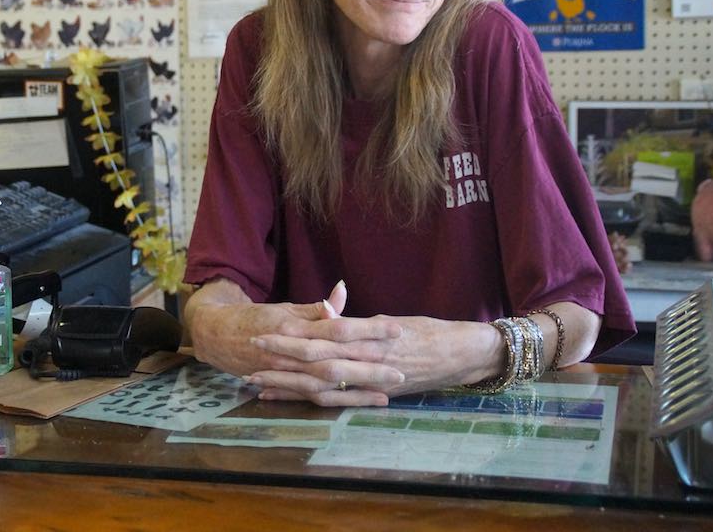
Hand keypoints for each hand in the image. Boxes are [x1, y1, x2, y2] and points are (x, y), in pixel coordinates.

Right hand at [188, 281, 404, 404]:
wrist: (216, 338)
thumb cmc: (255, 320)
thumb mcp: (284, 308)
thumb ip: (315, 308)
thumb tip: (342, 294)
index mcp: (293, 327)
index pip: (337, 328)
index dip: (367, 330)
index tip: (396, 330)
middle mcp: (290, 352)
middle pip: (336, 361)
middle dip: (369, 367)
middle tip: (401, 370)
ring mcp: (285, 373)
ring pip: (326, 385)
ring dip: (357, 390)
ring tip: (387, 393)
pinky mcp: (283, 386)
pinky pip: (313, 398)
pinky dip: (336, 402)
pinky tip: (360, 403)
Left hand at [248, 310, 501, 405]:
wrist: (461, 354)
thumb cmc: (426, 331)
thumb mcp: (389, 320)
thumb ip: (356, 321)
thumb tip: (327, 312)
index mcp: (370, 335)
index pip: (326, 332)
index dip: (295, 333)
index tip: (266, 329)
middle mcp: (368, 359)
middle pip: (318, 359)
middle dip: (283, 357)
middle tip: (251, 352)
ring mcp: (371, 380)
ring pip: (323, 383)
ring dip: (288, 383)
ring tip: (256, 381)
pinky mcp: (375, 395)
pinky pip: (337, 401)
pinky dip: (308, 401)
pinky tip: (284, 400)